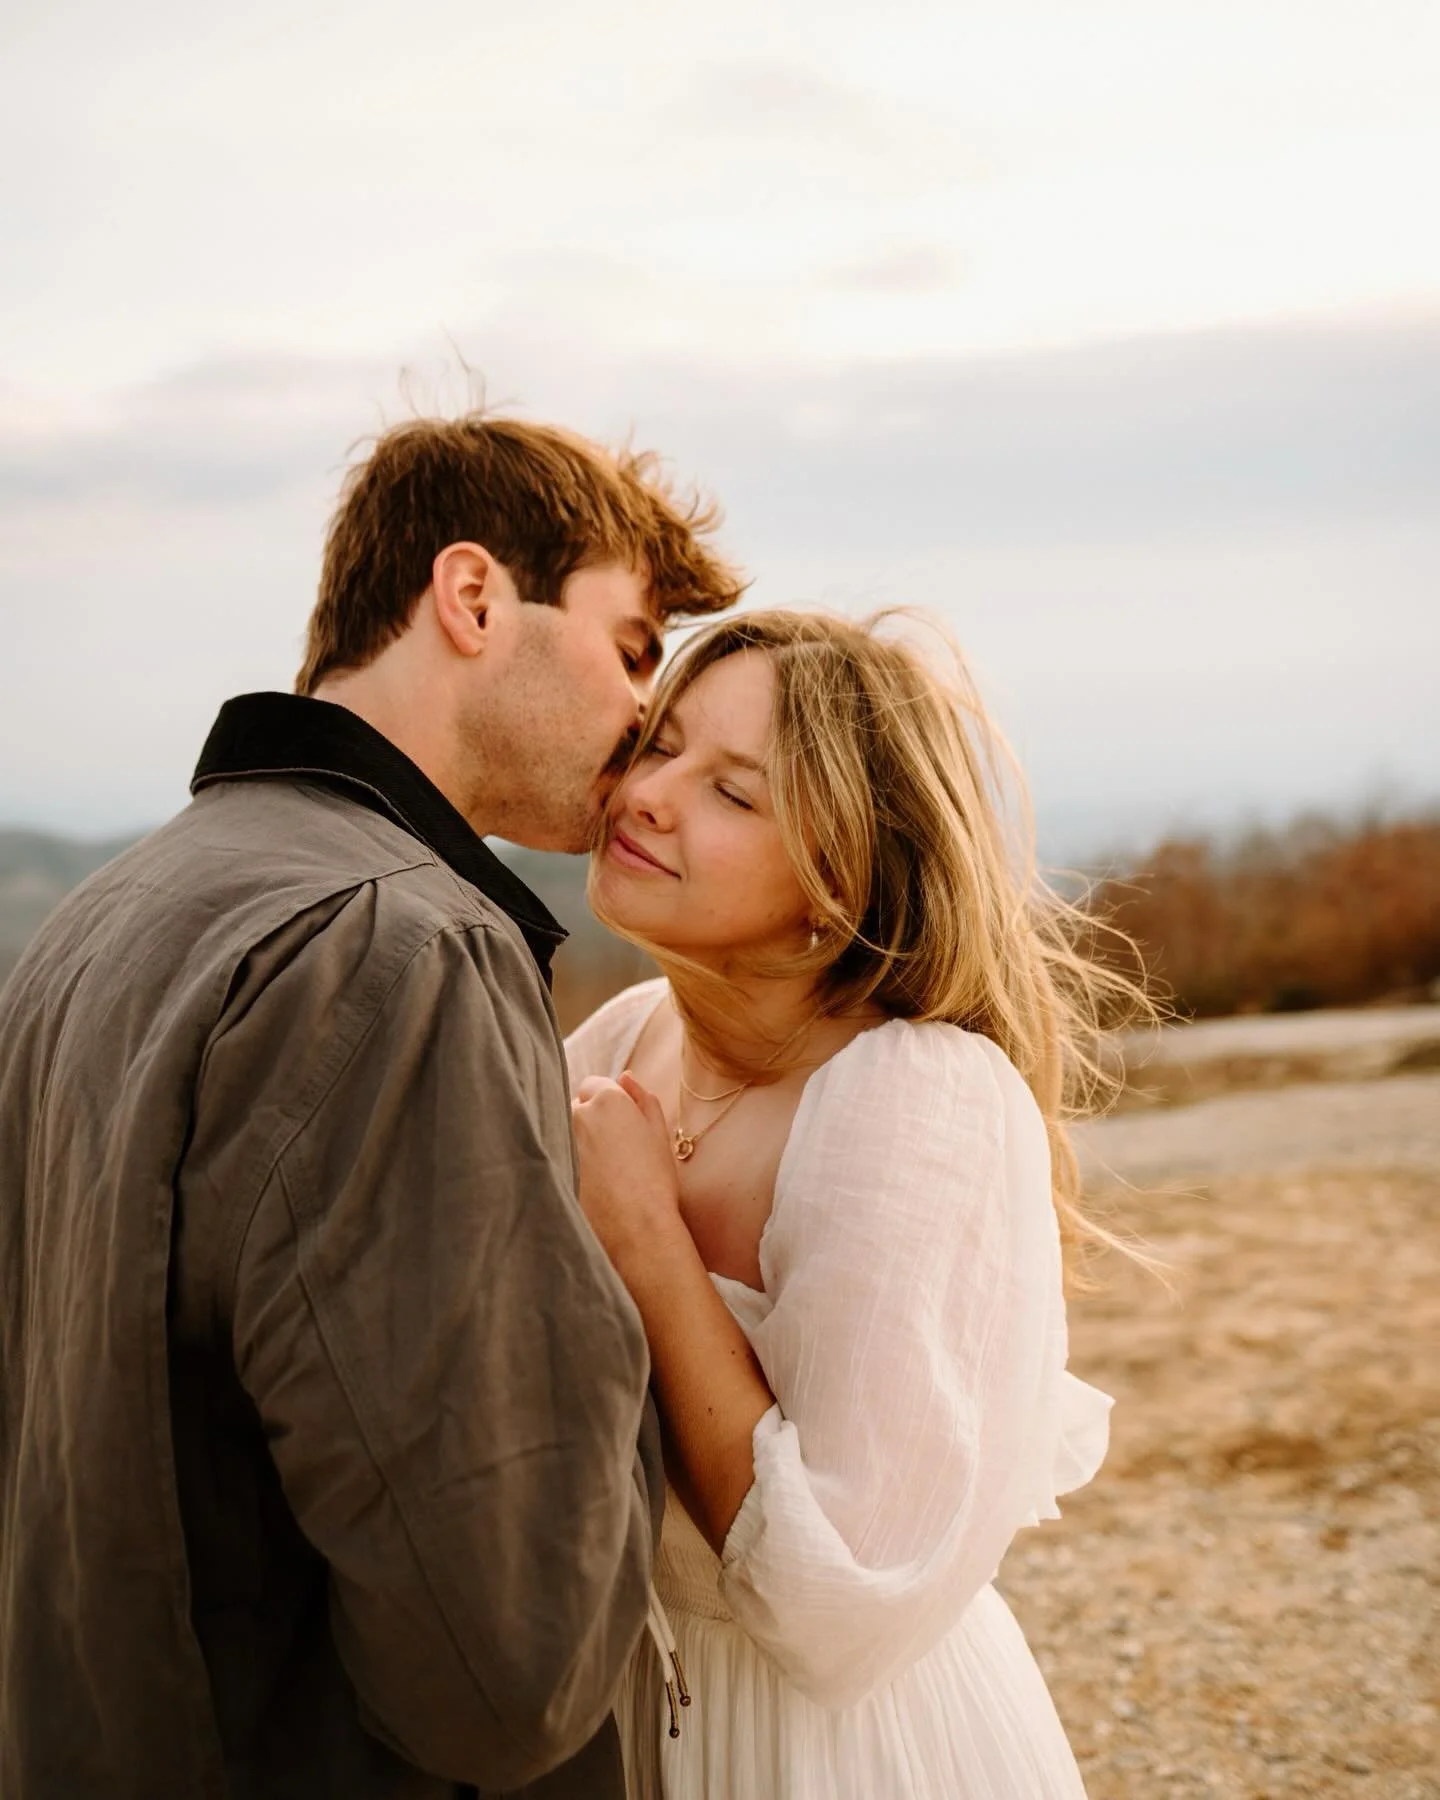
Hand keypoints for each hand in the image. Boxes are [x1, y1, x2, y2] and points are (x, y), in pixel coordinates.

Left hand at [571, 1073, 683, 1274]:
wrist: (635, 1228)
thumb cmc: (654, 1181)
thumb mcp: (658, 1134)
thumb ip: (642, 1098)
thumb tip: (625, 1078)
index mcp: (607, 1100)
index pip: (593, 1085)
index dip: (606, 1103)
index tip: (616, 1125)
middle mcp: (576, 1114)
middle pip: (574, 1106)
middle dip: (586, 1120)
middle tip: (607, 1150)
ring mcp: (557, 1140)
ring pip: (560, 1130)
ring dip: (572, 1141)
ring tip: (596, 1170)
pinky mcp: (546, 1165)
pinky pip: (551, 1155)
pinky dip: (563, 1163)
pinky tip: (583, 1185)